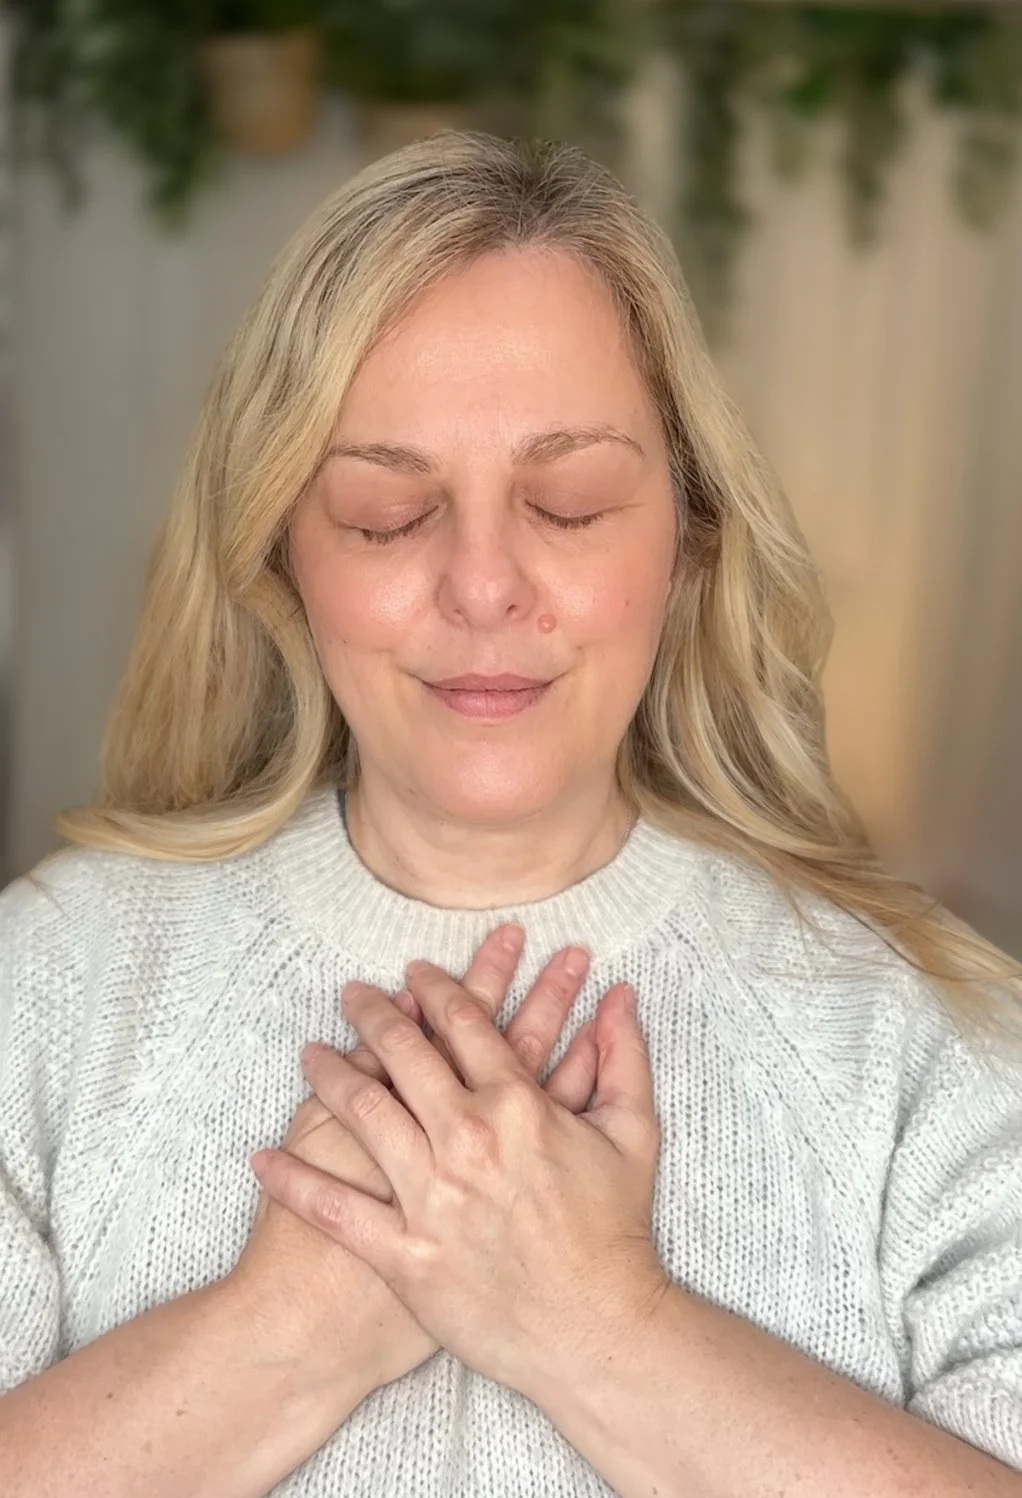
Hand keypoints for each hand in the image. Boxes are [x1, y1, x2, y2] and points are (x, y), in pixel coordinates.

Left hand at [251, 957, 670, 1401]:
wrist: (597, 1330)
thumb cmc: (615, 1231)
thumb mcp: (633, 1133)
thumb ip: (624, 1056)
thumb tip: (622, 997)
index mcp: (517, 1104)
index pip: (464, 1024)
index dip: (436, 989)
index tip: (415, 970)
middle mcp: (465, 1139)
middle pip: (405, 1055)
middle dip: (373, 1014)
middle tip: (351, 994)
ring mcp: (430, 1195)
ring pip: (363, 1113)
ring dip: (330, 1074)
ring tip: (310, 1051)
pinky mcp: (405, 1253)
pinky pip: (334, 1209)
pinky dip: (295, 1181)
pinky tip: (264, 1157)